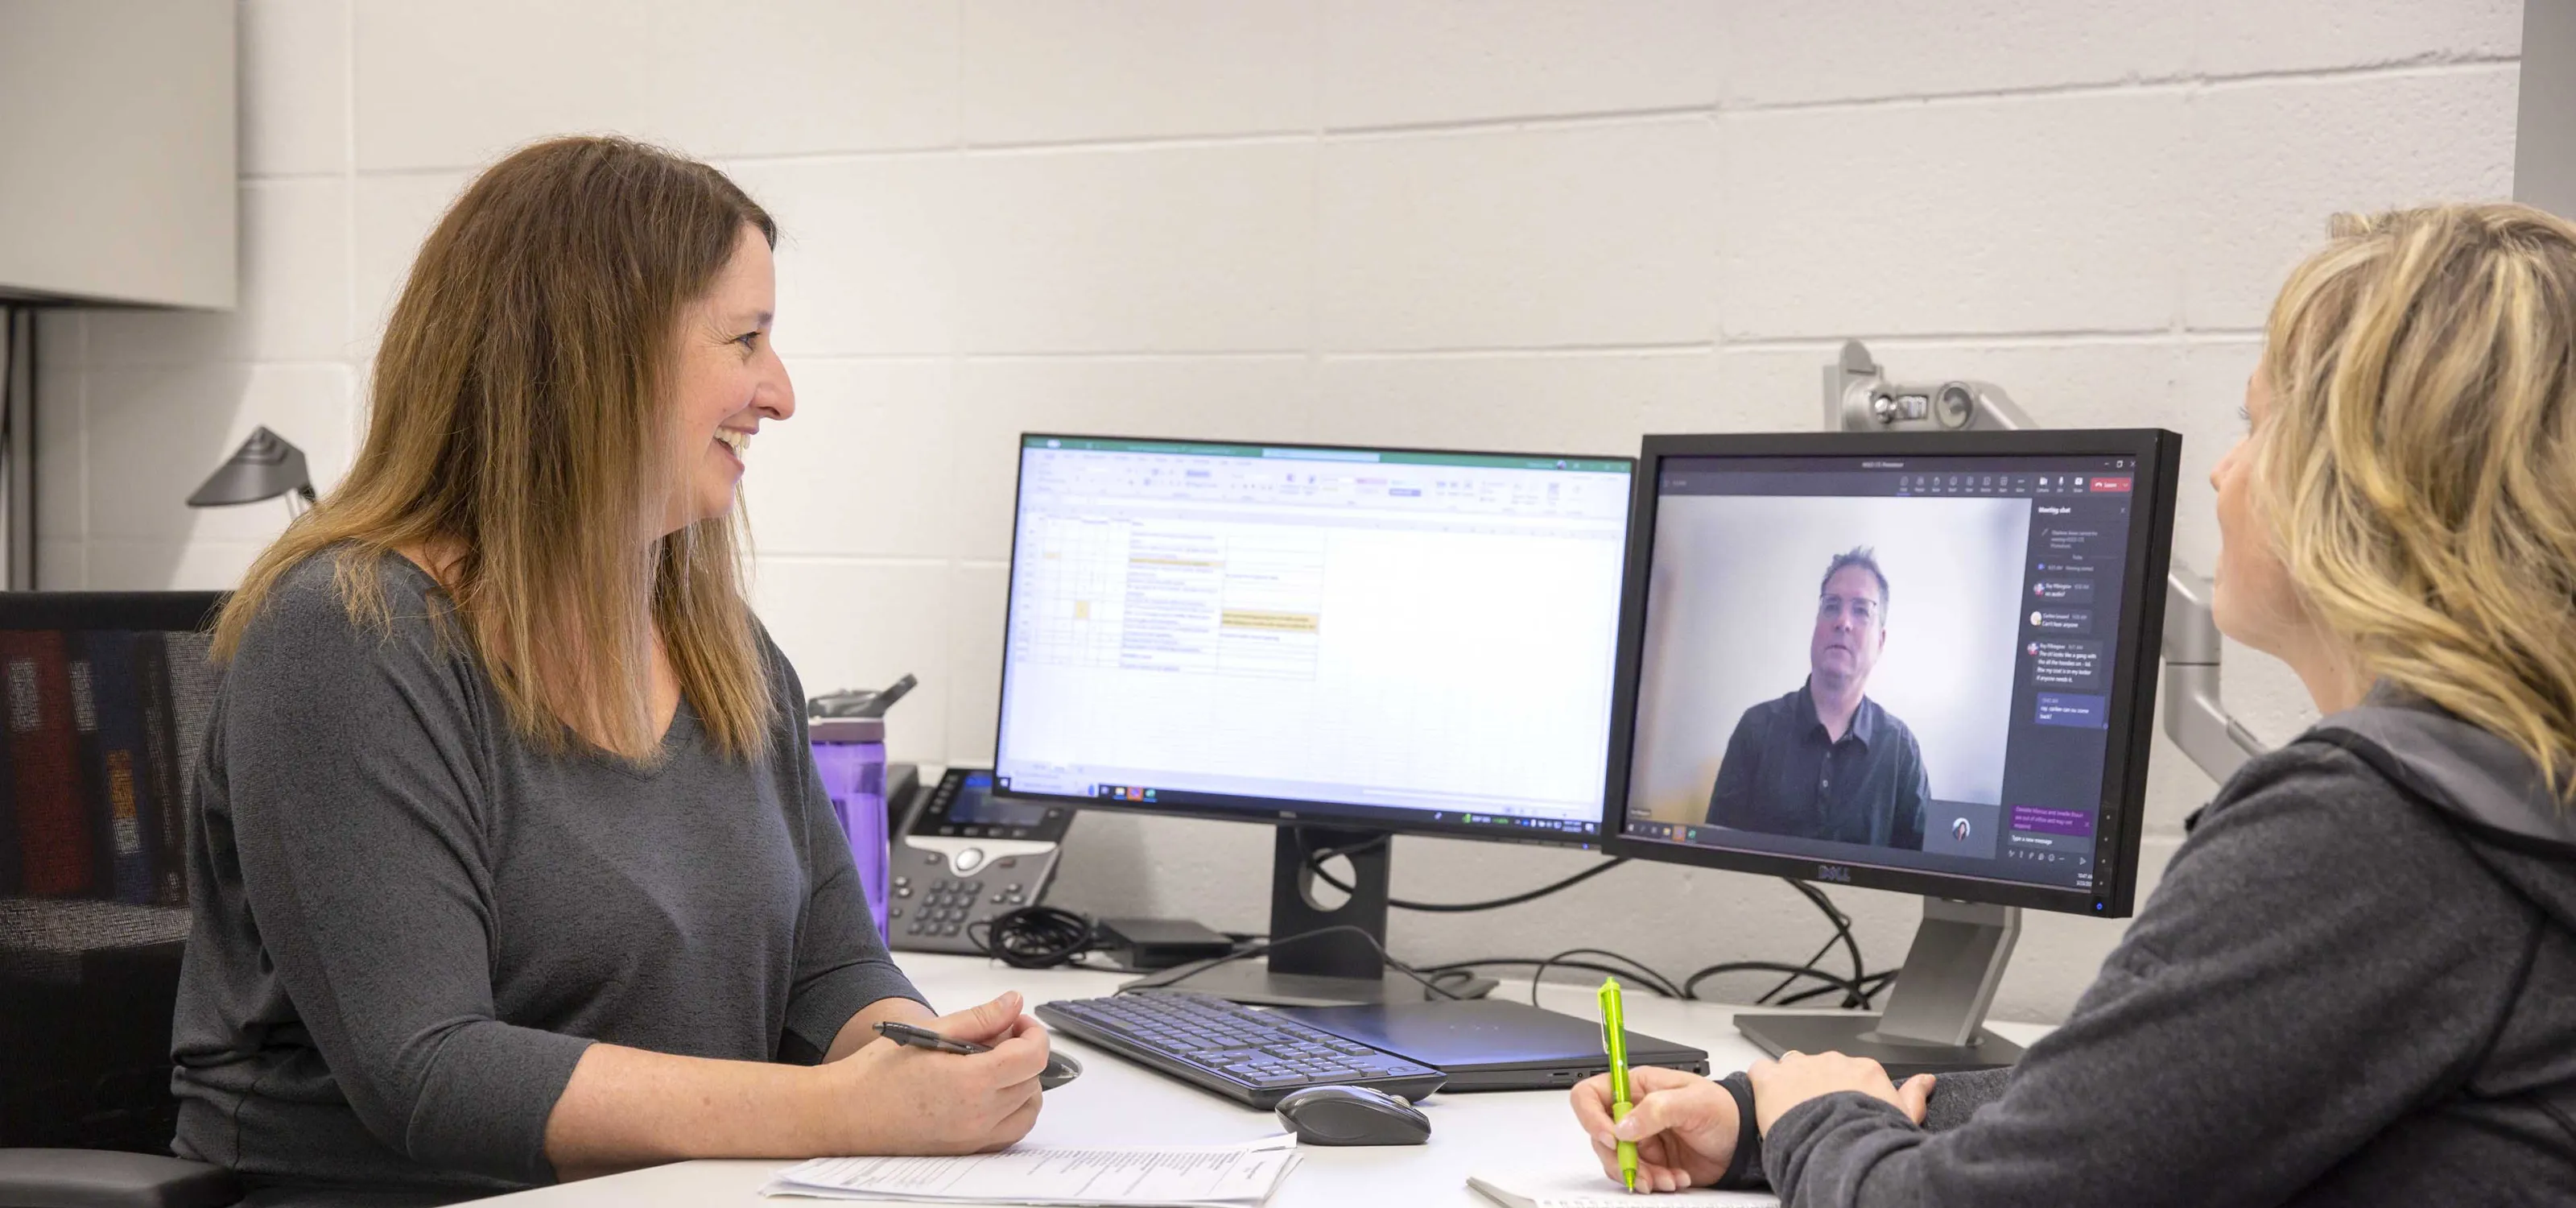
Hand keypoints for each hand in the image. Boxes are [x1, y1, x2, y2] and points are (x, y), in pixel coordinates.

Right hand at [818, 991, 1049, 1153]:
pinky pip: (1011, 1132)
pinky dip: (1013, 1111)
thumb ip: (980, 1018)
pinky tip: (990, 1091)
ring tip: (996, 1064)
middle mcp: (979, 1115)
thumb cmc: (877, 1074)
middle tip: (999, 1037)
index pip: (1032, 1057)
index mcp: (971, 1082)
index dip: (1034, 1033)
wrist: (847, 1112)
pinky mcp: (967, 1149)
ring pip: (1028, 1109)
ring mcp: (974, 1137)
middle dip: (1025, 1053)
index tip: (1018, 1023)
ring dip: (1023, 1084)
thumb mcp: (931, 1032)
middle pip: (1033, 1080)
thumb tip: (1013, 1003)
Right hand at [1568, 1066, 1736, 1192]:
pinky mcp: (1650, 1161)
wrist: (1744, 1143)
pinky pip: (1636, 1175)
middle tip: (1642, 1170)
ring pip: (1615, 1160)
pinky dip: (1653, 1182)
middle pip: (1599, 1135)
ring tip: (1666, 1178)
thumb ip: (1656, 1110)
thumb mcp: (1694, 1102)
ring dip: (1638, 1174)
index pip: (1591, 1095)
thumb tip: (1623, 1126)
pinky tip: (1676, 1178)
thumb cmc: (1724, 1111)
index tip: (1610, 1137)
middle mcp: (1633, 1112)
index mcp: (1637, 1087)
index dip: (1591, 1116)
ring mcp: (1640, 1138)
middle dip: (1619, 1157)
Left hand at [1746, 1051, 1932, 1135]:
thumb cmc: (1871, 1140)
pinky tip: (1767, 1102)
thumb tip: (1926, 1082)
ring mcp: (1802, 1067)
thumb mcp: (1902, 1119)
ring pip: (1791, 1067)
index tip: (1839, 1108)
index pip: (1850, 1071)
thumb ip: (1913, 1096)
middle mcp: (1834, 1062)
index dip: (1841, 1091)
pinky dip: (1762, 1084)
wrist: (1841, 1150)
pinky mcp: (1773, 1079)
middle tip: (1815, 1115)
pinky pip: (1761, 1071)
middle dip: (1816, 1087)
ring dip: (1790, 1084)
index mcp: (1865, 1070)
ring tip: (1791, 1112)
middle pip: (1820, 1067)